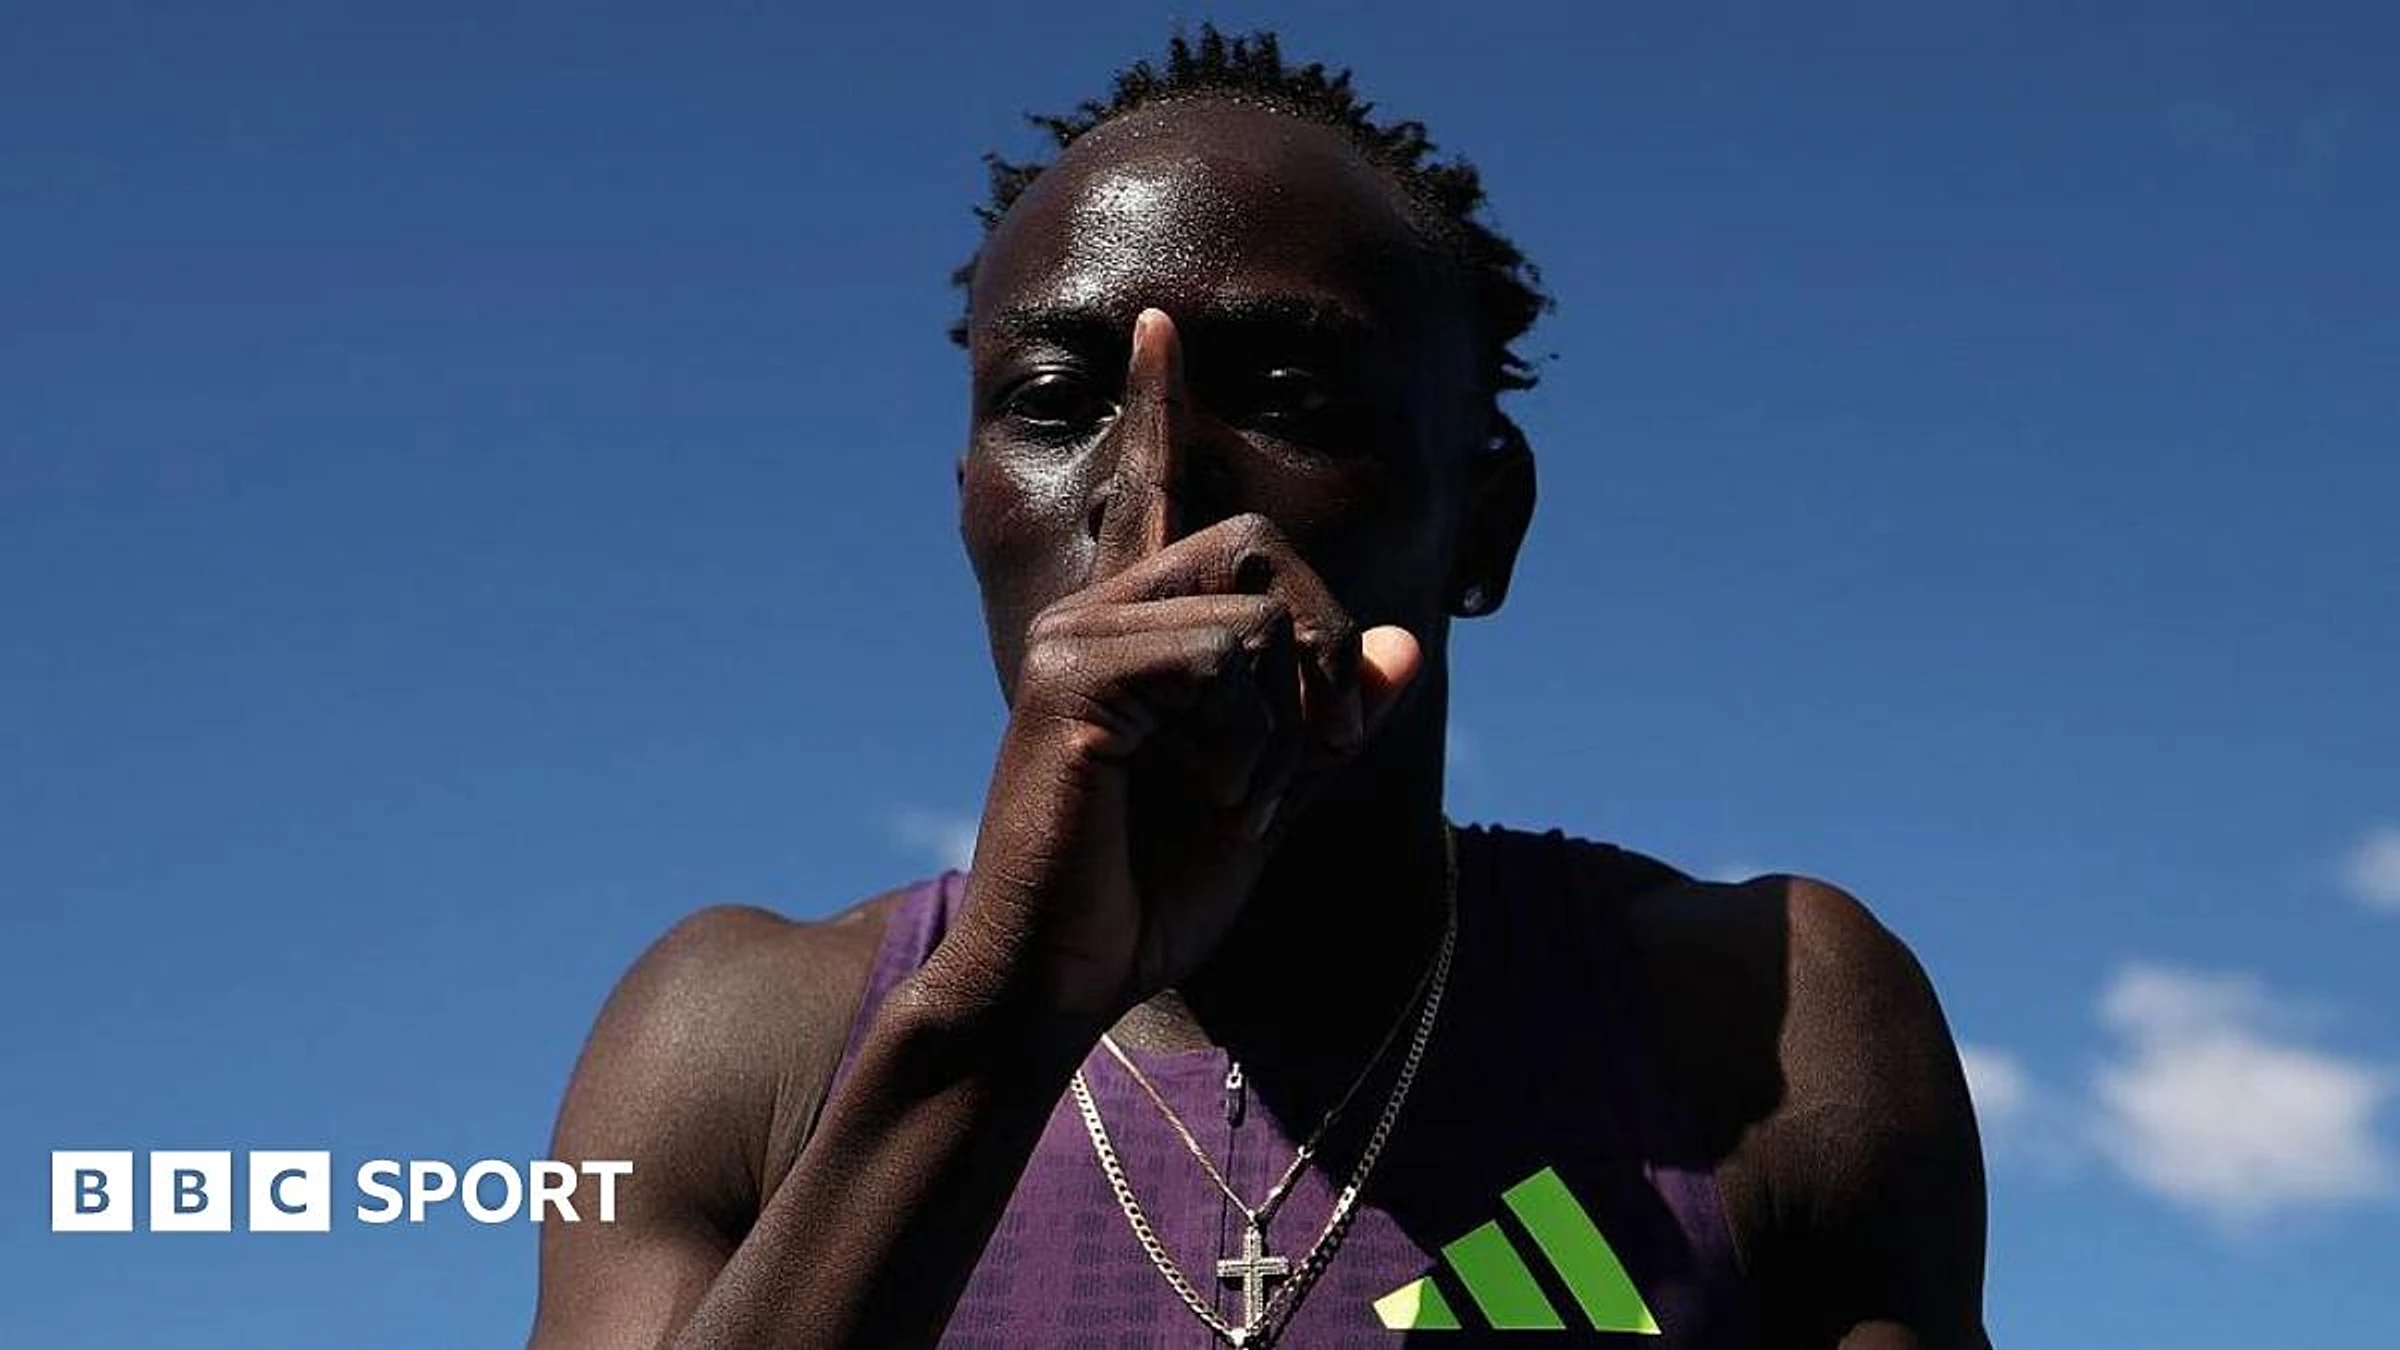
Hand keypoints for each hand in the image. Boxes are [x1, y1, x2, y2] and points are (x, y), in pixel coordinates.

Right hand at [930, 310, 1420, 1019]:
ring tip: (1225, 803)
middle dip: (1315, 660)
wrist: (1064, 981)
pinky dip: (1250, 748)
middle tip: (1298, 762)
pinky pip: (1225, 662)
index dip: (1161, 406)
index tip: (1158, 323)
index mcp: (1131, 632)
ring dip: (1280, 730)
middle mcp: (1093, 615)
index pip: (1152, 493)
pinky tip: (1205, 804)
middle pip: (1259, 546)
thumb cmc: (1147, 895)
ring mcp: (1075, 641)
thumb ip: (1329, 721)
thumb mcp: (1269, 799)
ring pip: (1254, 617)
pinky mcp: (1073, 681)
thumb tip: (1405, 647)